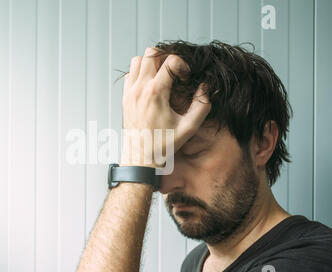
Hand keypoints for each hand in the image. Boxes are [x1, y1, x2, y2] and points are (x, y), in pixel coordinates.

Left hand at [120, 47, 211, 167]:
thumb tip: (206, 87)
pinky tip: (151, 86)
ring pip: (138, 60)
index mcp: (155, 93)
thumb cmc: (163, 144)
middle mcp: (140, 89)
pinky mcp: (125, 98)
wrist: (140, 158)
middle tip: (175, 73)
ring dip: (152, 63)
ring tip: (163, 77)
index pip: (170, 61)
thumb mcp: (189, 127)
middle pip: (151, 52)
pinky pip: (130, 74)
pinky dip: (140, 73)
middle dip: (167, 58)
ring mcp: (130, 92)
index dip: (183, 65)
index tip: (185, 79)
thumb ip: (202, 106)